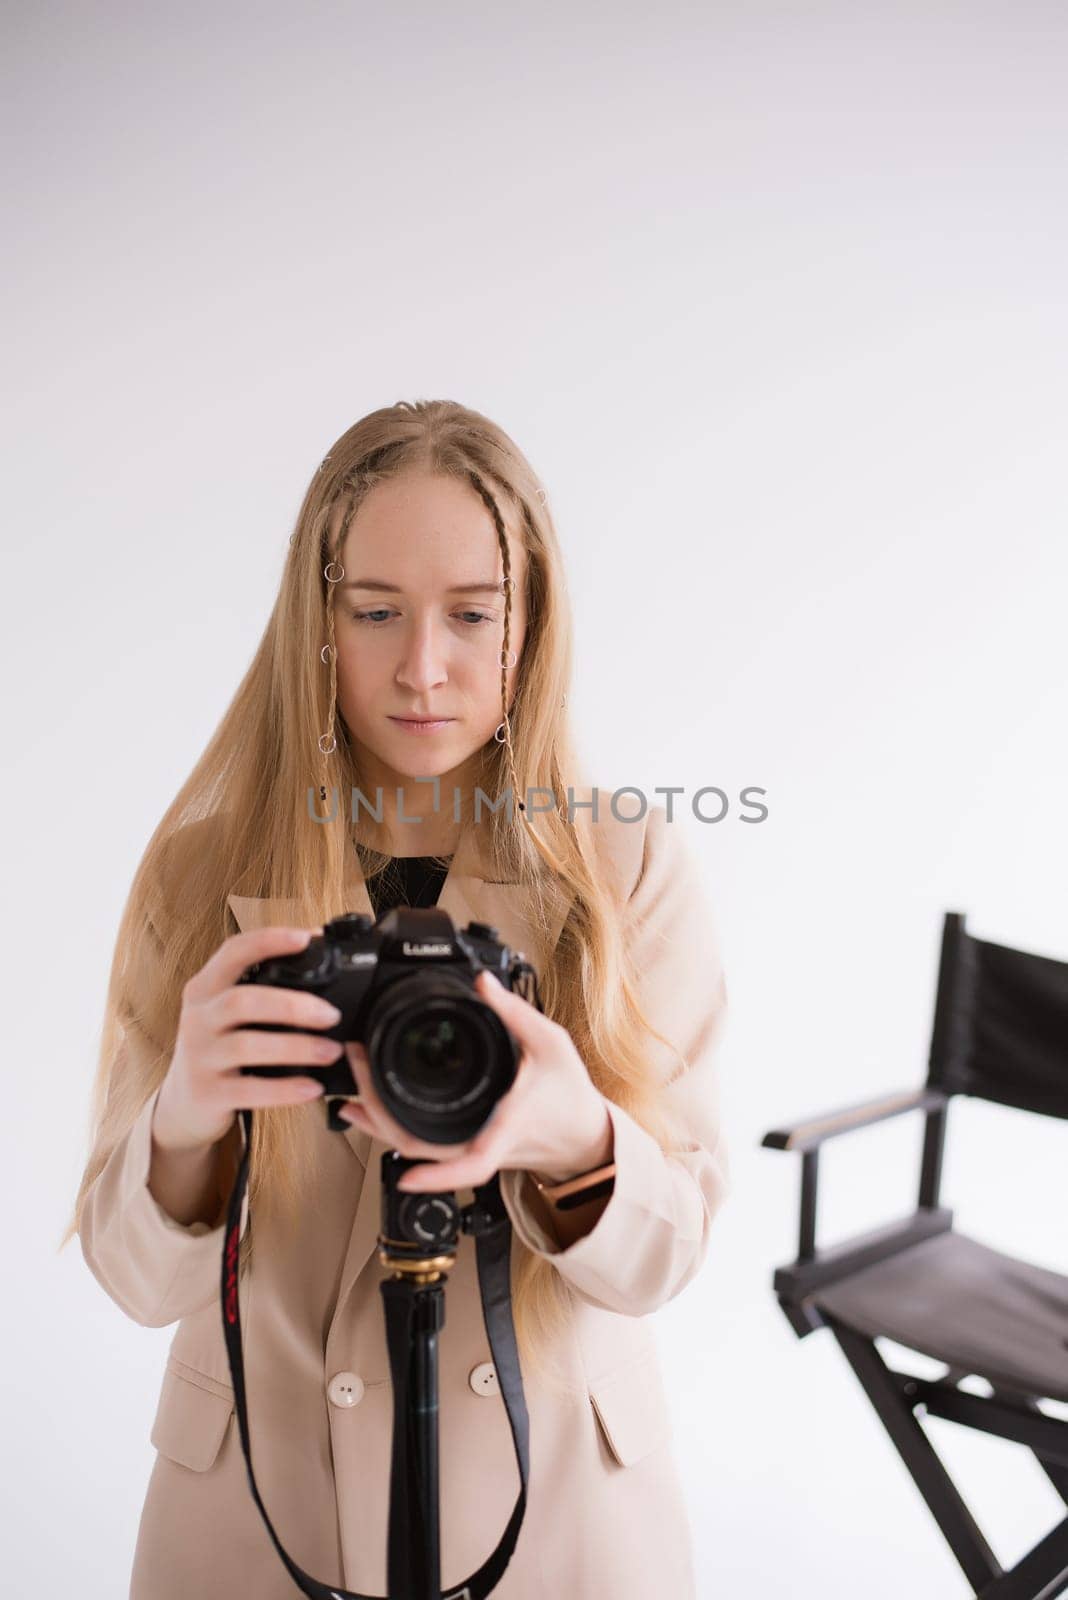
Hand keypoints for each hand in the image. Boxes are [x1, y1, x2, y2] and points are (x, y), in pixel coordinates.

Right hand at [152, 925, 342, 1153]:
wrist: (184, 1103)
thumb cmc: (220, 1046)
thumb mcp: (226, 1012)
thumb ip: (262, 986)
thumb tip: (320, 952)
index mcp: (205, 988)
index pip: (232, 953)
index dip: (269, 941)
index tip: (305, 938)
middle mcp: (198, 1018)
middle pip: (242, 1001)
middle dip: (292, 1005)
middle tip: (331, 1015)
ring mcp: (199, 1056)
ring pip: (247, 1046)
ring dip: (296, 1047)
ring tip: (331, 1052)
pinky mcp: (207, 1093)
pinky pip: (249, 1090)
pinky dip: (284, 1089)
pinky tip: (312, 1088)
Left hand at [337, 969, 612, 1192]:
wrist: (581, 1133)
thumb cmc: (569, 1093)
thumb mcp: (551, 1044)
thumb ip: (516, 1012)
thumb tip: (483, 982)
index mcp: (506, 1125)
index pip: (472, 1162)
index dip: (438, 1175)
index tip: (406, 1174)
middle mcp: (485, 1145)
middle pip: (424, 1153)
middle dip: (381, 1119)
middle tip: (359, 1074)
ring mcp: (472, 1150)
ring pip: (419, 1153)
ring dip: (380, 1127)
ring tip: (349, 1100)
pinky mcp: (466, 1147)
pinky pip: (424, 1147)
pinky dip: (395, 1128)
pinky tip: (373, 1112)